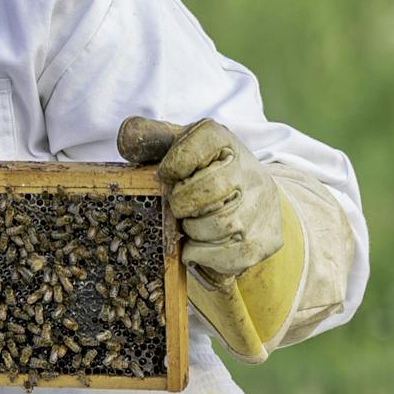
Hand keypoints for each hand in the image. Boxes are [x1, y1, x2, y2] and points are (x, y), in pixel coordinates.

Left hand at [118, 117, 283, 279]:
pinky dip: (204, 255)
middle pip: (209, 190)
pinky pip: (228, 256)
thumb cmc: (205, 172)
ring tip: (193, 223)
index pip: (198, 143)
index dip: (173, 165)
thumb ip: (151, 137)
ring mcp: (262, 207)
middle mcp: (251, 172)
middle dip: (183, 204)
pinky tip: (201, 244)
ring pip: (219, 226)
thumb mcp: (180, 147)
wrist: (251, 200)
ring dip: (194, 230)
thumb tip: (125, 137)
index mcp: (226, 143)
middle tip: (181, 207)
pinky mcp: (267, 240)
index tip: (170, 175)